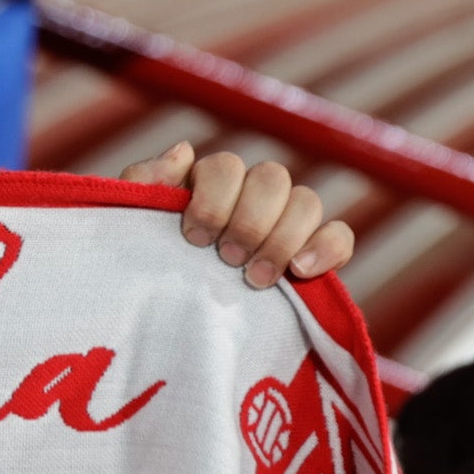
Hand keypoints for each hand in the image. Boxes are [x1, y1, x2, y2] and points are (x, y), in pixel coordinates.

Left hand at [120, 141, 352, 289]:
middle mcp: (252, 195)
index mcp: (210, 183)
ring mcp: (286, 224)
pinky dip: (327, 248)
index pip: (227, 165)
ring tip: (257, 279)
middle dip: (250, 221)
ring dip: (283, 238)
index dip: (214, 199)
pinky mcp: (314, 256)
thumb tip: (185, 151)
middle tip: (227, 260)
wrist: (164, 322)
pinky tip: (302, 271)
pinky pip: (340, 235)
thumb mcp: (133, 227)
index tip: (194, 239)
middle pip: (272, 177)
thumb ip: (145, 184)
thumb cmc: (145, 267)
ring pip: (308, 201)